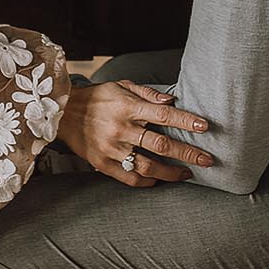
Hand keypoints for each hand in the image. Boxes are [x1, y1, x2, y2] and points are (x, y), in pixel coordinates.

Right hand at [57, 80, 213, 187]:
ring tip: (186, 174)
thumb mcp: (120, 85)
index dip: (186, 121)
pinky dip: (147, 183)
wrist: (61, 113)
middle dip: (188, 153)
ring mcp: (111, 149)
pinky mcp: (102, 164)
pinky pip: (129, 179)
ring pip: (148, 167)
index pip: (163, 114)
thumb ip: (147, 93)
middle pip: (161, 144)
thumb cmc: (96, 97)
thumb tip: (171, 101)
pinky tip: (158, 181)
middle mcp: (121, 129)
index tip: (205, 127)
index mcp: (127, 107)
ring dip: (171, 173)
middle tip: (207, 159)